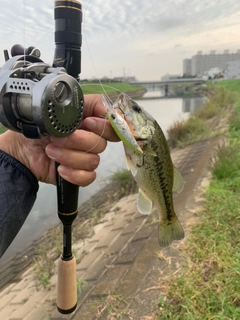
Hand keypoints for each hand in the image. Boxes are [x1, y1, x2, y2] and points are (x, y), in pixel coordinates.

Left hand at [0, 94, 118, 185]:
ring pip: (93, 161)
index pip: (112, 126)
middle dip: (77, 141)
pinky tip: (59, 169)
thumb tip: (104, 106)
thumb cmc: (38, 127)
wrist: (21, 148)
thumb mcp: (56, 108)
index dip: (103, 126)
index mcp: (90, 122)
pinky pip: (88, 177)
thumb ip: (81, 104)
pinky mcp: (79, 173)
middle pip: (101, 144)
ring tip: (50, 151)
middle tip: (57, 137)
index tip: (87, 122)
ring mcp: (85, 157)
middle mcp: (91, 139)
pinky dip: (73, 174)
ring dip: (69, 156)